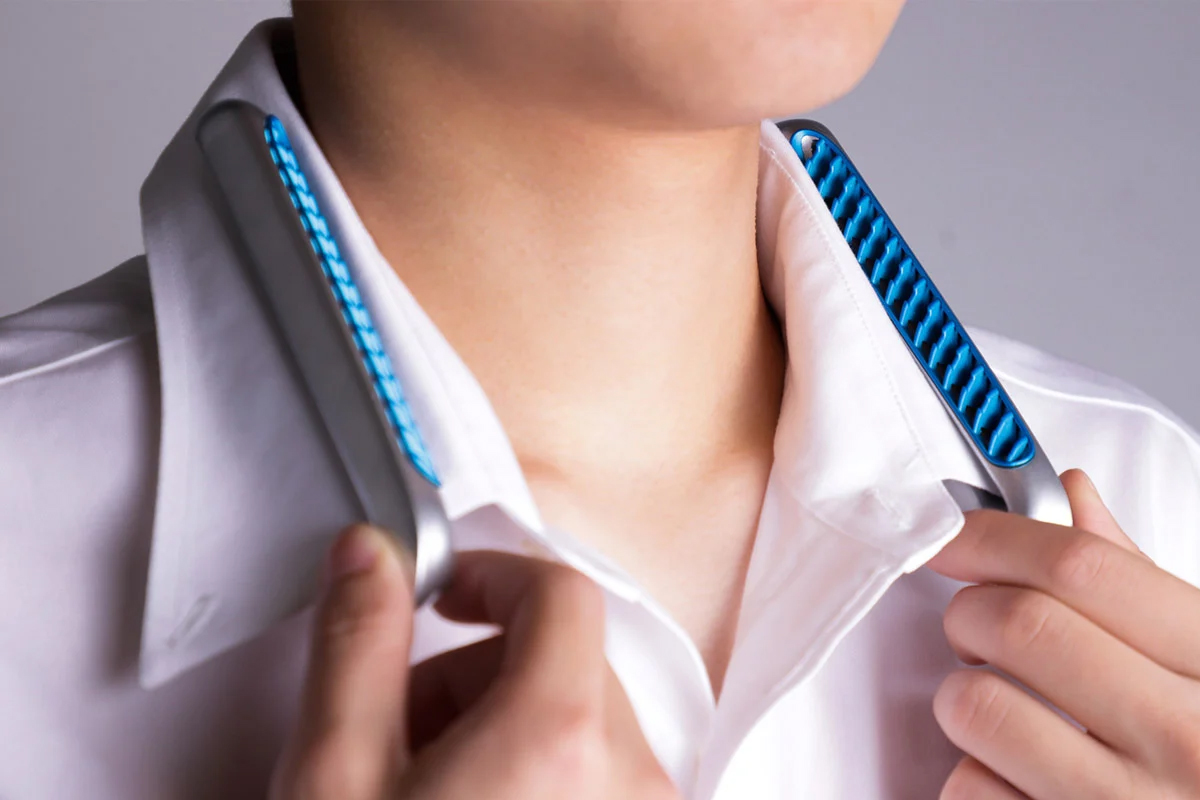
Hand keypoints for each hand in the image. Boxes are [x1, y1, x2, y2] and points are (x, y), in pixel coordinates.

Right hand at [270, 525, 676, 799]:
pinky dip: (544, 772)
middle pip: (570, 656)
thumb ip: (357, 646)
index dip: (495, 576)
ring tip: (430, 781)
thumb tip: (369, 553)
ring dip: (507, 725)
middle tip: (402, 720)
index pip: (561, 591)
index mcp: (560, 739)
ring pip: (586, 720)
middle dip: (480, 667)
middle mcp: (629, 779)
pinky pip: (604, 775)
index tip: (443, 595)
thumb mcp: (336, 777)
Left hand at [926, 468, 1199, 798]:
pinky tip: (1013, 774)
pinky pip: (968, 787)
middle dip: (968, 612)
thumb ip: (1139, 582)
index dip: (996, 537)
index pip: (1083, 567)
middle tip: (974, 626)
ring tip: (998, 708)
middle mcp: (1183, 737)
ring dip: (961, 698)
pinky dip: (970, 774)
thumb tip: (1075, 497)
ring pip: (975, 706)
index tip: (955, 538)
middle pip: (1019, 624)